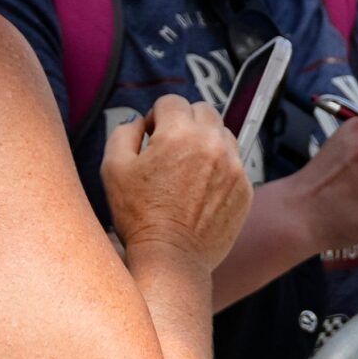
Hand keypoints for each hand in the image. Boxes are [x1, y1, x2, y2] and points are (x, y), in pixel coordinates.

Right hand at [102, 94, 252, 268]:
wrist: (172, 258)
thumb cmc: (140, 217)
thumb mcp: (113, 169)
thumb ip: (124, 132)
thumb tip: (139, 122)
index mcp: (179, 134)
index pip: (171, 101)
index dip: (156, 116)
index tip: (152, 136)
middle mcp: (211, 143)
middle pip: (203, 109)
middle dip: (184, 122)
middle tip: (170, 148)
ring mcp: (233, 165)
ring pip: (222, 133)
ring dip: (205, 141)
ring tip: (187, 169)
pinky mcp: (245, 186)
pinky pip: (234, 161)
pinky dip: (219, 167)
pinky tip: (200, 189)